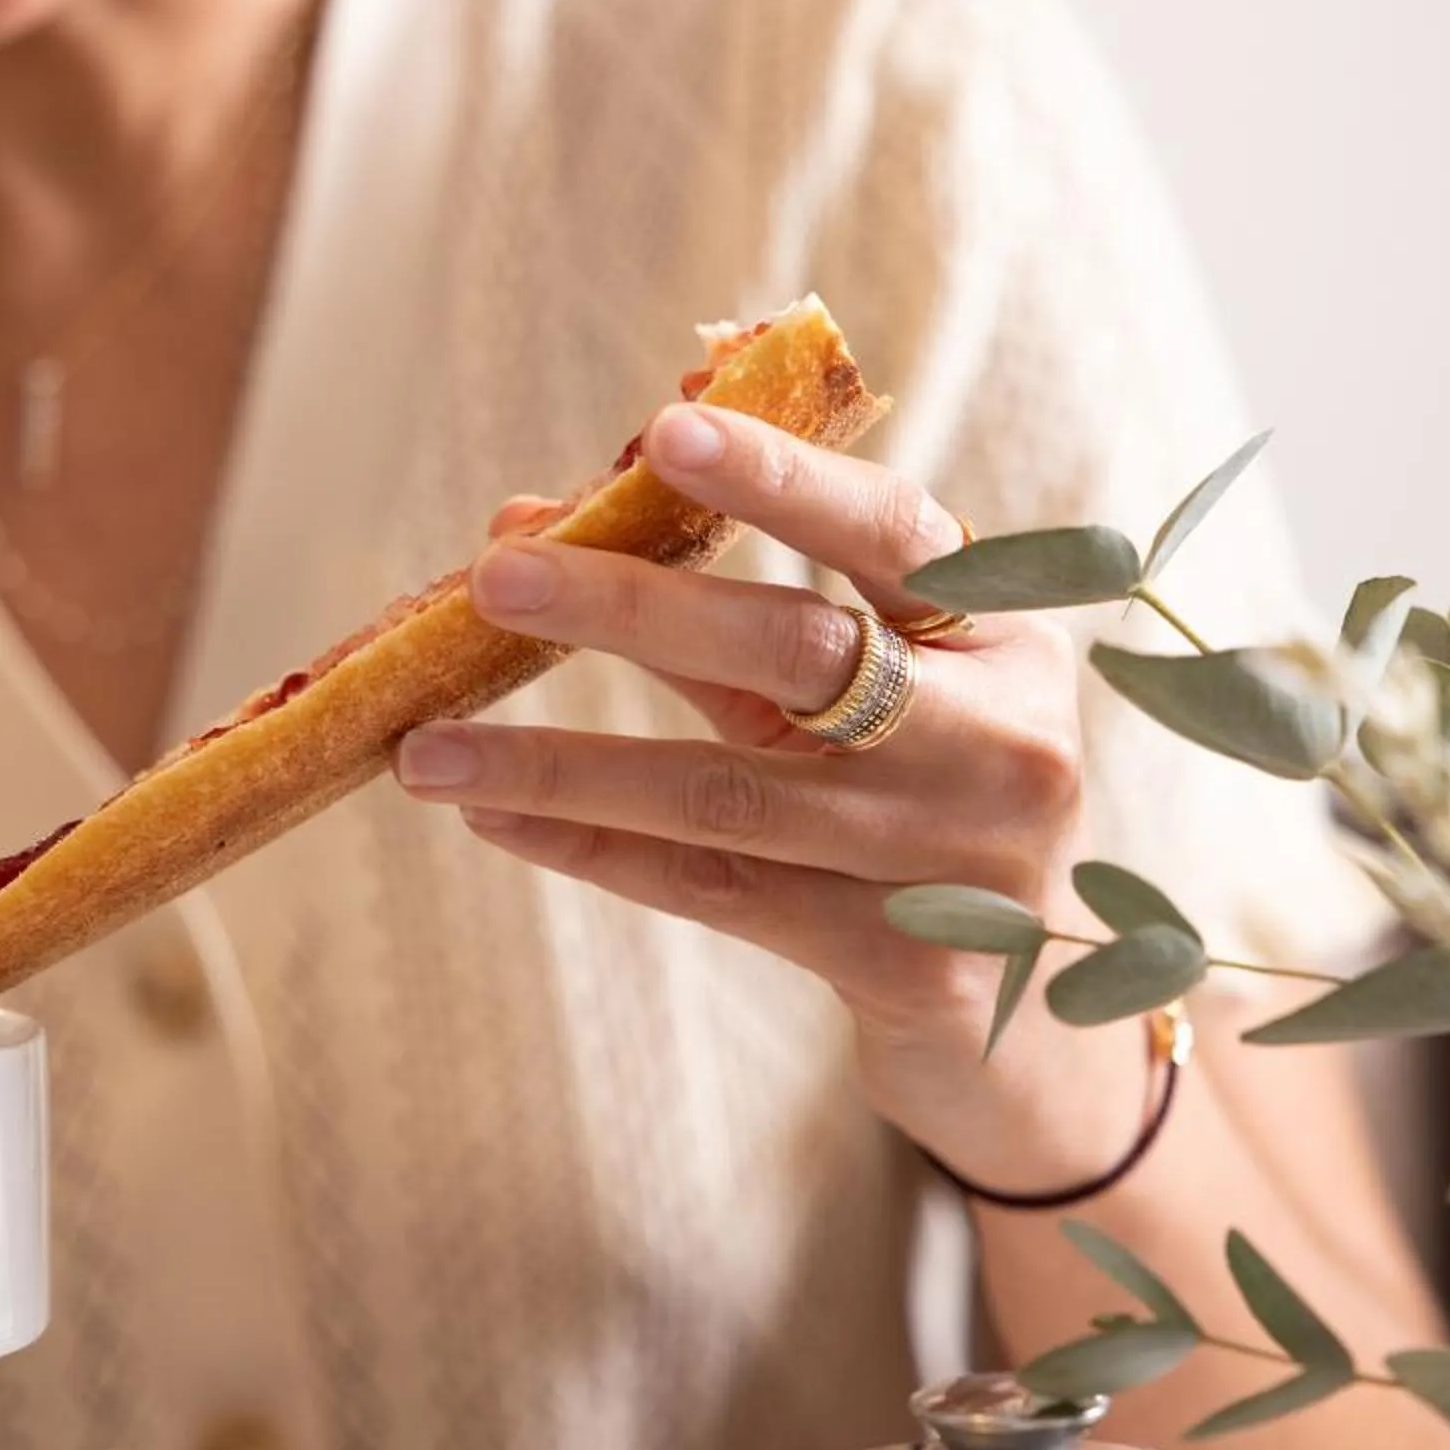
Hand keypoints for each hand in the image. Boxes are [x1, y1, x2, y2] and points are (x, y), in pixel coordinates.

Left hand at [397, 403, 1144, 1183]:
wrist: (1018, 1015)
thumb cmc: (911, 802)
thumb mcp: (856, 696)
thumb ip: (714, 610)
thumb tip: (528, 524)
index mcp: (999, 636)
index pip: (891, 532)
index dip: (783, 478)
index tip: (664, 433)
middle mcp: (995, 739)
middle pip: (798, 655)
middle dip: (633, 609)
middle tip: (494, 580)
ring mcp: (950, 857)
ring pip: (724, 792)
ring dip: (561, 764)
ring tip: (431, 747)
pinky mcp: (899, 960)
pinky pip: (712, 890)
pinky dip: (592, 849)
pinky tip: (493, 820)